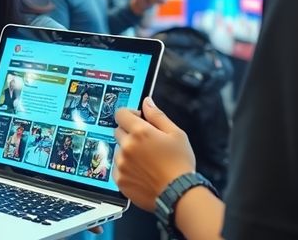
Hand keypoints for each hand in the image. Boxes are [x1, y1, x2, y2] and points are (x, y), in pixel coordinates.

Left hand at [113, 97, 195, 211]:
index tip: (137, 119)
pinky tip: (142, 172)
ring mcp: (121, 163)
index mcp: (140, 132)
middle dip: (129, 133)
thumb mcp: (176, 134)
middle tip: (146, 143)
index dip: (129, 115)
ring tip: (146, 161)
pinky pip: (117, 167)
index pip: (121, 113)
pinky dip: (126, 168)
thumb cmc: (180, 165)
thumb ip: (157, 115)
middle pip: (118, 131)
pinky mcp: (119, 179)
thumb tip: (147, 102)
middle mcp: (127, 146)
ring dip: (127, 151)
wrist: (179, 194)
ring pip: (118, 150)